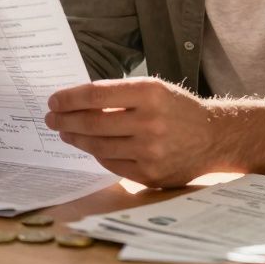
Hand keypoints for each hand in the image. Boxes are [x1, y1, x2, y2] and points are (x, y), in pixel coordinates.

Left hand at [45, 77, 215, 187]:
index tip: (54, 100)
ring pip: (98, 146)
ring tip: (65, 131)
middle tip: (51, 118)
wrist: (214, 137)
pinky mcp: (151, 174)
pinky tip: (89, 146)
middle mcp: (150, 122)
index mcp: (150, 93)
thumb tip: (75, 102)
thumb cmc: (177, 109)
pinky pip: (112, 164)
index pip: (96, 94)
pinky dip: (96, 154)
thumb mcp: (153, 90)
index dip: (70, 98)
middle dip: (65, 120)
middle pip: (93, 123)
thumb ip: (118, 95)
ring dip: (76, 138)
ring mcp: (151, 151)